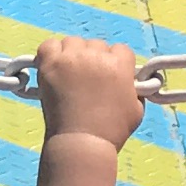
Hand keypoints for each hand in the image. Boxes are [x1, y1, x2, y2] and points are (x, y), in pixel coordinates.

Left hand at [35, 33, 144, 151]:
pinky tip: (53, 68)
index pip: (120, 50)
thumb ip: (137, 90)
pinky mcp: (50, 65)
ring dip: (72, 55)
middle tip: (87, 80)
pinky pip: (49, 45)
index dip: (115, 63)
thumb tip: (132, 82)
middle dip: (93, 60)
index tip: (108, 76)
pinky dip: (50, 53)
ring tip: (69, 76)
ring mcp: (71, 58)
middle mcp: (96, 56)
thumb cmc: (112, 131)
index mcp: (119, 64)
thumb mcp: (137, 110)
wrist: (82, 143)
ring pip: (73, 42)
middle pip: (96, 45)